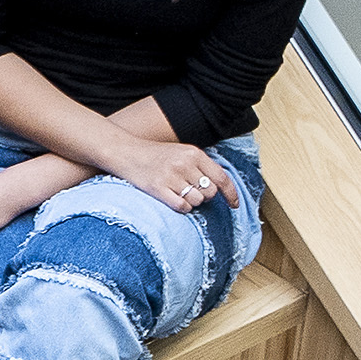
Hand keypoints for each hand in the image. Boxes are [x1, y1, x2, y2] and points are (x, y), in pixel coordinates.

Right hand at [115, 138, 240, 215]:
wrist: (126, 152)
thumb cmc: (155, 155)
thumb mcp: (181, 153)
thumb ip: (200, 166)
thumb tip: (217, 187)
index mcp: (194, 154)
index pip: (221, 177)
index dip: (231, 193)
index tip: (234, 205)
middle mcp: (185, 164)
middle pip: (210, 192)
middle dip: (204, 196)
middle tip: (190, 191)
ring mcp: (172, 176)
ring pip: (197, 201)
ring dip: (192, 202)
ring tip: (178, 193)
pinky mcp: (158, 188)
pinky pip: (182, 206)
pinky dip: (182, 207)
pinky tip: (173, 200)